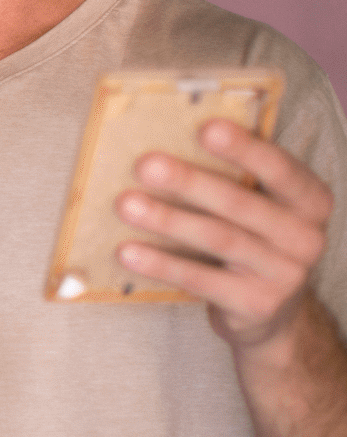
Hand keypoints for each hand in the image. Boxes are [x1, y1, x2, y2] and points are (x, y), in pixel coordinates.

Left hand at [117, 119, 332, 352]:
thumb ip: (233, 173)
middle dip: (189, 182)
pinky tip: (127, 251)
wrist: (270, 308)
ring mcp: (286, 274)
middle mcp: (307, 237)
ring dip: (167, 220)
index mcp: (310, 200)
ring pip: (218, 239)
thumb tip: (168, 131)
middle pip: (240, 203)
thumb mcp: (258, 203)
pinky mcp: (257, 305)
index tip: (206, 128)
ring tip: (125, 205)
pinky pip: (202, 280)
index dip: (244, 149)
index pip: (280, 168)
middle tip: (145, 166)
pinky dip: (162, 264)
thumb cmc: (252, 236)